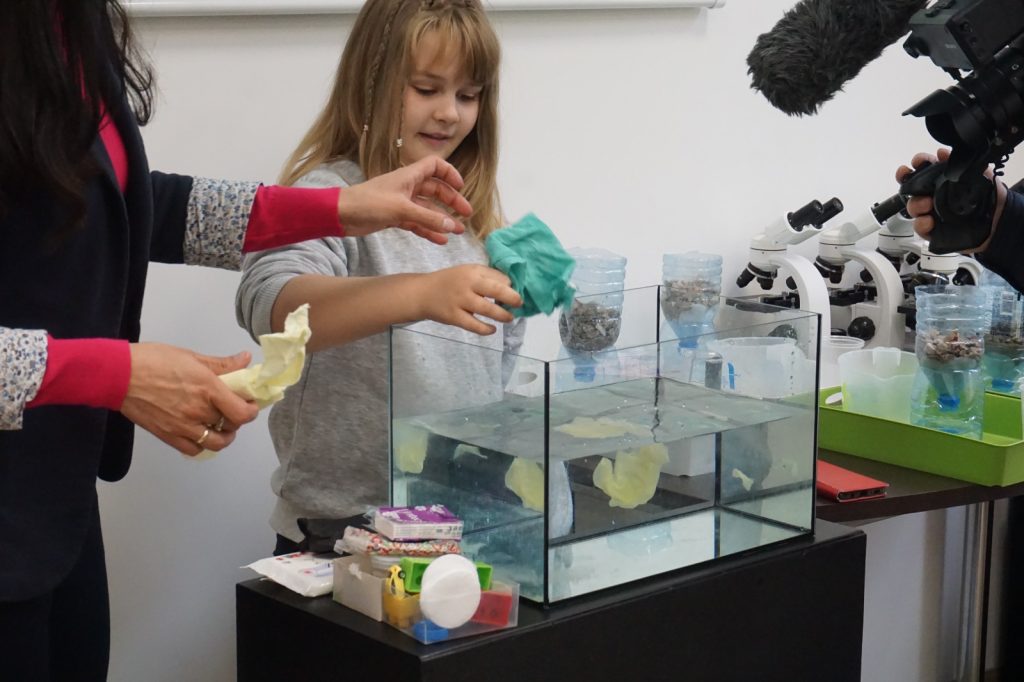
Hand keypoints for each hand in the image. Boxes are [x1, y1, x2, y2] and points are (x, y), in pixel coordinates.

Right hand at [120, 344, 259, 455]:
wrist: (118, 374)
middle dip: (237, 419)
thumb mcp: (191, 356)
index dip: (251, 411)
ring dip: (223, 436)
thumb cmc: (153, 360)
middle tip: (232, 410)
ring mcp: (182, 426)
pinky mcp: (167, 436)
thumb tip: (244, 360)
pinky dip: (202, 445)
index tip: (249, 403)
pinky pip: (193, 450)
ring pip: (216, 443)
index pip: (242, 412)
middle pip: (232, 426)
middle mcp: (198, 410)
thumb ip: (221, 363)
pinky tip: (200, 433)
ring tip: (219, 425)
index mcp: (208, 388)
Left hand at [336, 156, 472, 244]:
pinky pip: (417, 222)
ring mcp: (401, 202)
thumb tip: (452, 226)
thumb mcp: (401, 210)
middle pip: (435, 190)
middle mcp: (407, 187)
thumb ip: (427, 218)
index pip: (435, 166)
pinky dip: (428, 230)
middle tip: (466, 215)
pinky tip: (440, 240)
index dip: (450, 174)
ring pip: (427, 209)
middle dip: (451, 201)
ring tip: (457, 231)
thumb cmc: (367, 203)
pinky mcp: (394, 217)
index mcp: (409, 176)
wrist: (340, 215)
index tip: (461, 187)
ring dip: (442, 219)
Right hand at [416, 265, 522, 334]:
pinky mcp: (454, 316)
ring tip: (509, 318)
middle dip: (512, 298)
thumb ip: (486, 277)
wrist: (422, 293)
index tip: (515, 292)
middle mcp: (467, 284)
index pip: (498, 277)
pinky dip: (485, 329)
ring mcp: (460, 301)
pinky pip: (474, 325)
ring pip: (487, 309)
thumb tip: (510, 286)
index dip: (510, 286)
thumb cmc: (449, 282)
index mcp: (473, 271)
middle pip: (496, 290)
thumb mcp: (467, 272)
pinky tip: (492, 329)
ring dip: (502, 315)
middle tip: (519, 303)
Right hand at [895, 147, 1005, 252]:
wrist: (998, 220)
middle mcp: (933, 196)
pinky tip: (929, 221)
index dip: (917, 164)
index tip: (917, 161)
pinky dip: (921, 224)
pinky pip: (920, 227)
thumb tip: (942, 153)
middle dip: (907, 183)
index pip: (923, 169)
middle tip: (911, 182)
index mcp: (941, 181)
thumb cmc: (987, 197)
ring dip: (915, 204)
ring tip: (927, 204)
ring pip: (913, 207)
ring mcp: (931, 213)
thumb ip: (960, 163)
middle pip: (911, 188)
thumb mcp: (978, 174)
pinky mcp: (933, 230)